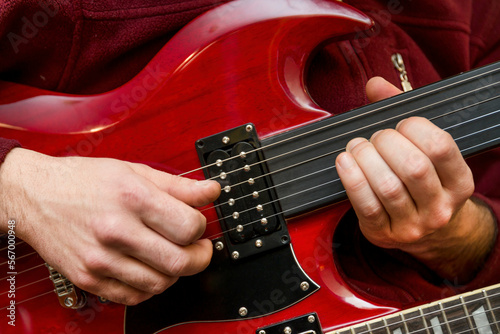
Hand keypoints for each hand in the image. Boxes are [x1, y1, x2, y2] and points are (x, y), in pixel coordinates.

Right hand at [0, 148, 219, 304]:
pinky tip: (149, 268)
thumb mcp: (135, 171)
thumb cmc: (83, 180)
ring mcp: (100, 259)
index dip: (201, 227)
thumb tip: (212, 192)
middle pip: (180, 262)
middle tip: (198, 248)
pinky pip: (134, 296)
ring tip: (172, 255)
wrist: (34, 195)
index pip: (189, 227)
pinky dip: (150, 286)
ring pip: (160, 284)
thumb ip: (179, 186)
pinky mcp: (89, 278)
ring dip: (176, 273)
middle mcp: (116, 230)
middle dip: (200, 257)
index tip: (198, 224)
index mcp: (132, 198)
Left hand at [335, 77, 495, 282]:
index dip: (413, 127)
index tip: (401, 124)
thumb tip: (375, 84)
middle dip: (386, 142)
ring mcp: (413, 225)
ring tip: (357, 147)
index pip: (440, 146)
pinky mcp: (384, 233)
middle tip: (376, 138)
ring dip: (365, 158)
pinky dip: (351, 179)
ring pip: (387, 187)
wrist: (425, 232)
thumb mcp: (424, 150)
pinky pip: (366, 205)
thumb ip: (401, 112)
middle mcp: (440, 206)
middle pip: (412, 167)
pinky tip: (345, 162)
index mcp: (458, 182)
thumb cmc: (422, 182)